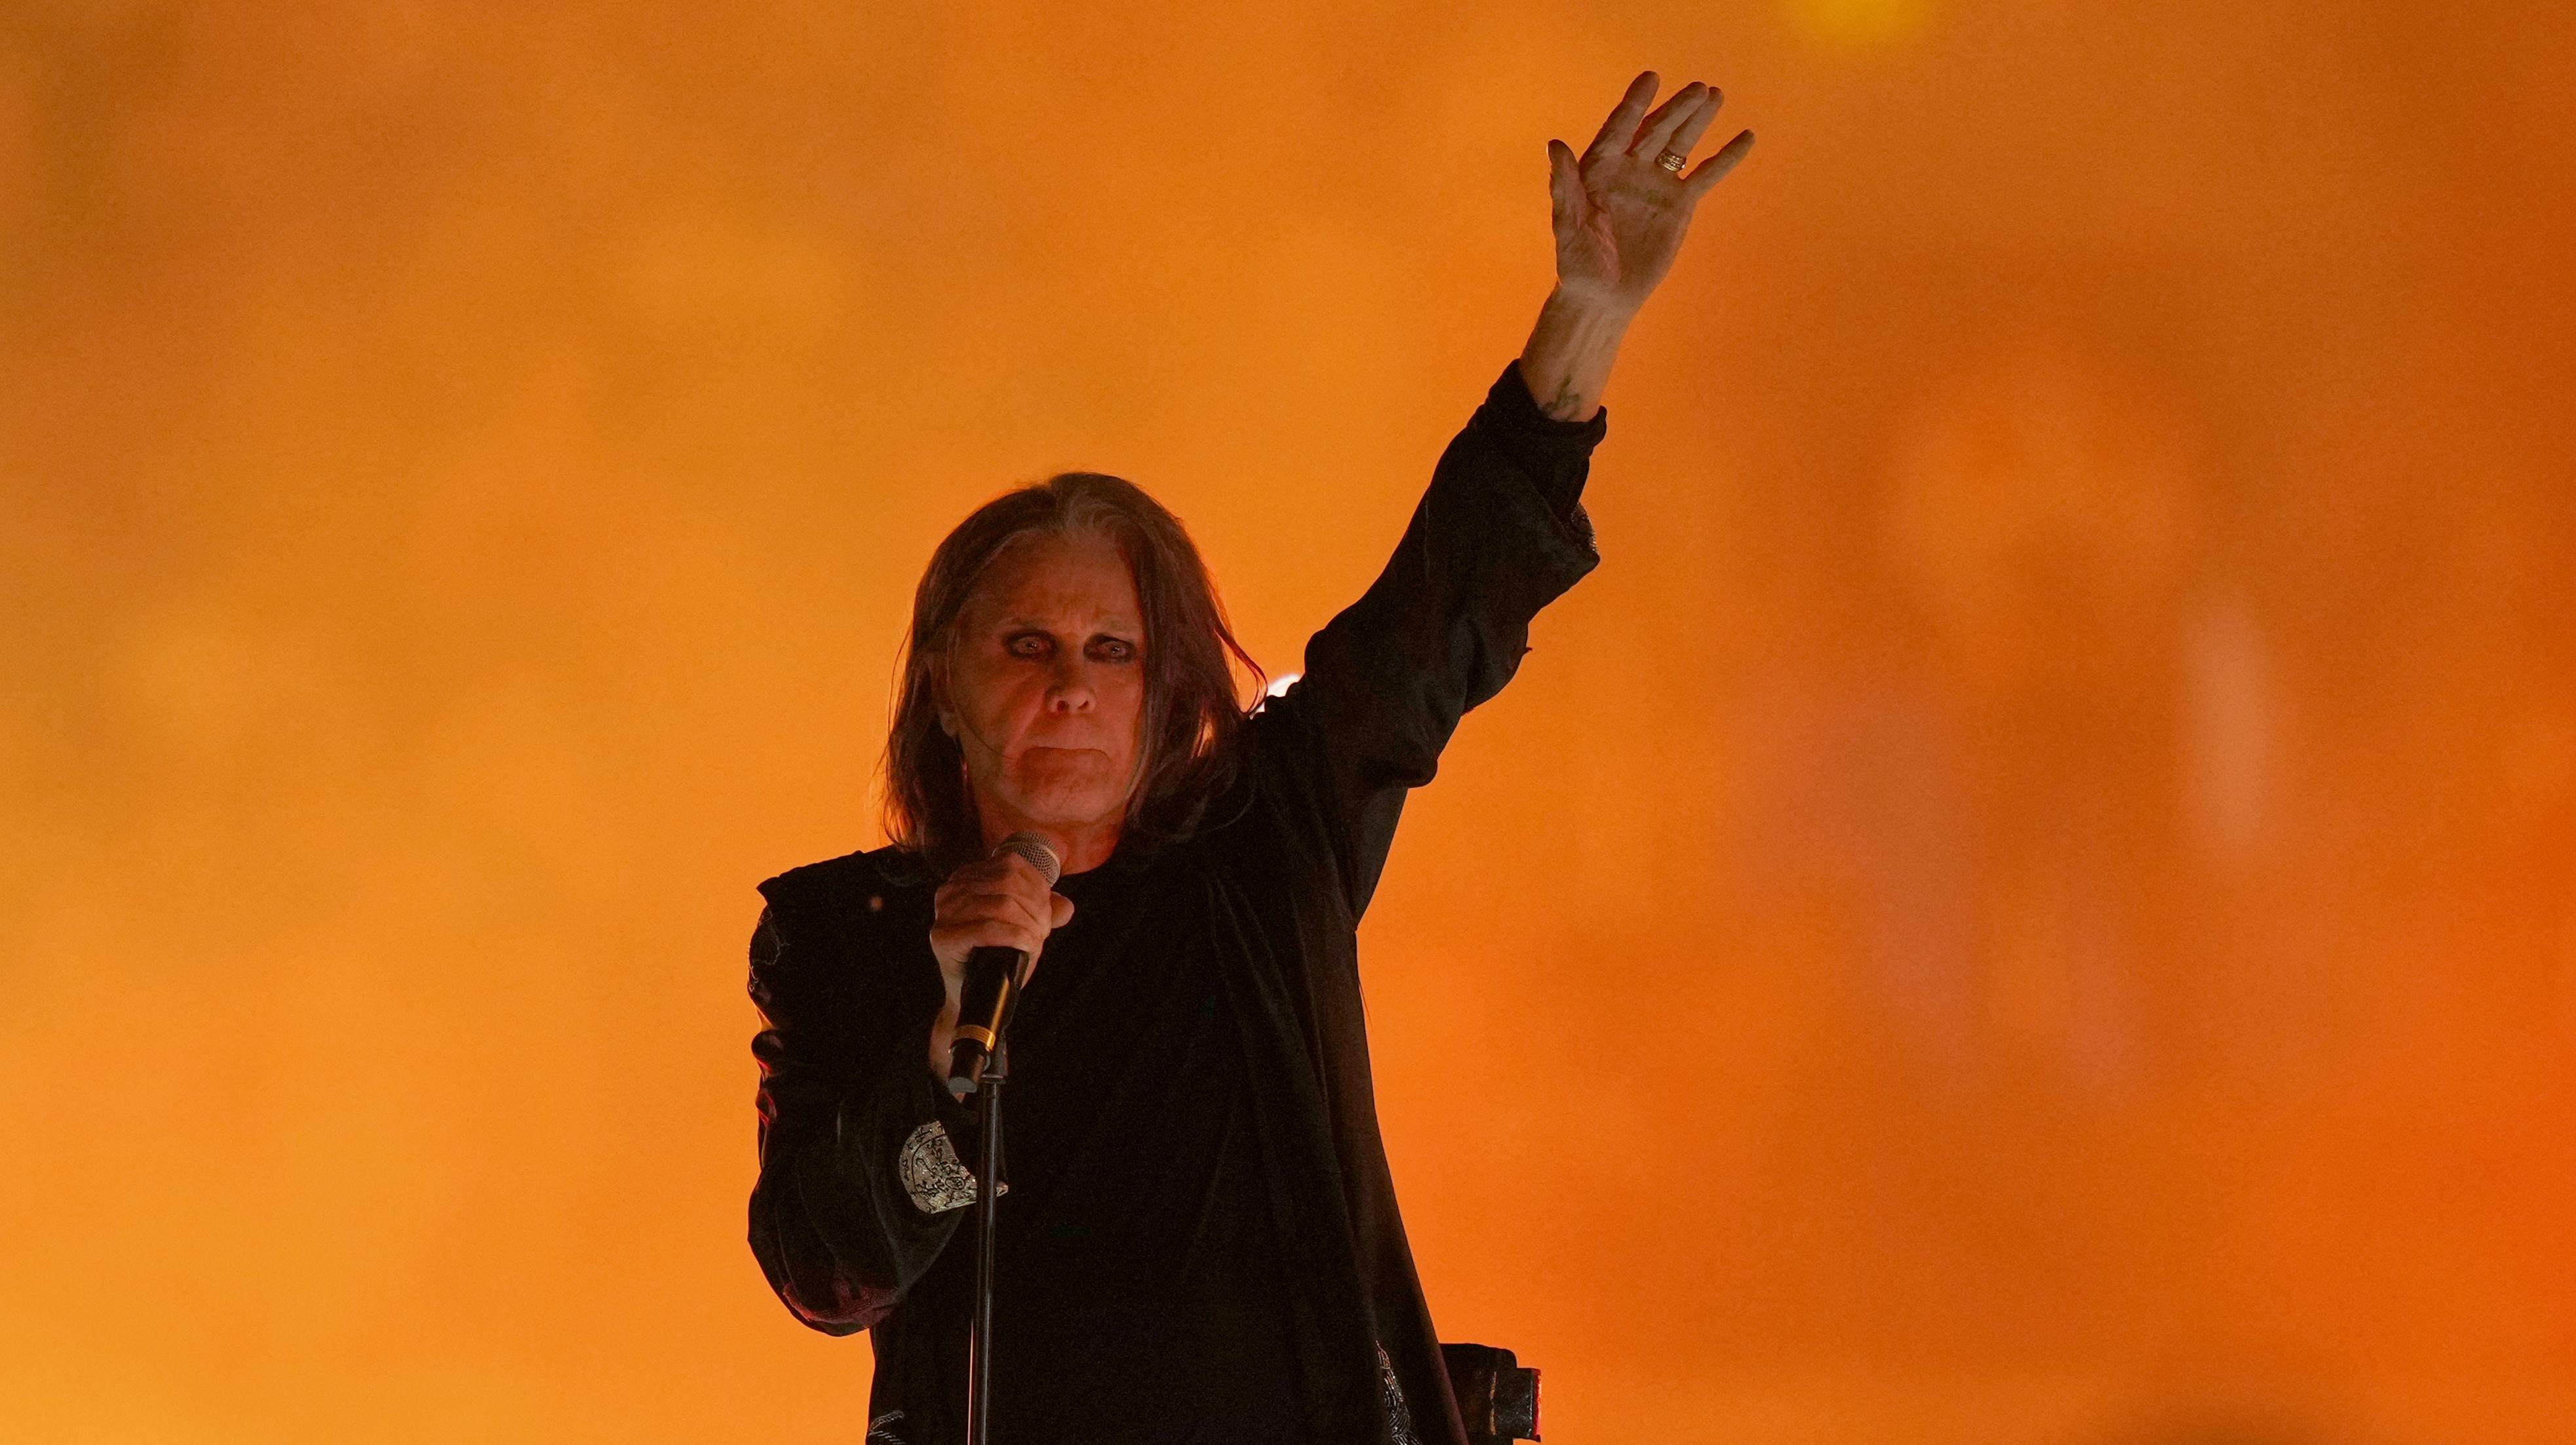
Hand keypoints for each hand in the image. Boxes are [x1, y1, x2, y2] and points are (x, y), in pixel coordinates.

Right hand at [925, 851, 1073, 1075]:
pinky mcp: (942, 938)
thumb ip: (1045, 911)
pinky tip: (1026, 945)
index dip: (1037, 888)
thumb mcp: (1024, 927)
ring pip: (1000, 904)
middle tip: (1042, 931)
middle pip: (1007, 883)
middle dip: (1035, 907)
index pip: (1010, 866)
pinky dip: (1015, 936)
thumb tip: (1067, 907)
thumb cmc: (998, 957)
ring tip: (1034, 940)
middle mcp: (949, 890)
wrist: (976, 996)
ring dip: (1028, 923)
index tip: (1046, 913)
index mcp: (966, 877)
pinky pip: (987, 928)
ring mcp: (943, 914)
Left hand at [1546, 71, 1752, 317]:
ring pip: (1680, 145)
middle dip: (1676, 109)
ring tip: (1715, 94)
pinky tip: (1746, 137)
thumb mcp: (1567, 224)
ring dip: (1698, 120)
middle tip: (1699, 89)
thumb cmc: (1577, 264)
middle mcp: (1629, 170)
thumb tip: (1555, 145)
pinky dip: (1726, 158)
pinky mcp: (1679, 205)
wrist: (1603, 296)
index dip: (1634, 104)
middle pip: (1656, 131)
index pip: (1619, 129)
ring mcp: (1656, 185)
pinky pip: (1706, 176)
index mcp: (1599, 168)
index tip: (1651, 79)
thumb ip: (1563, 185)